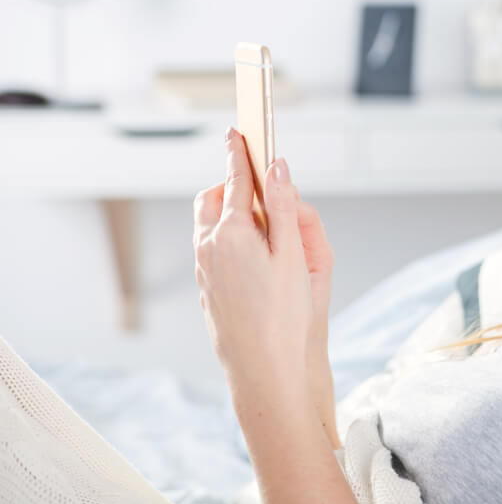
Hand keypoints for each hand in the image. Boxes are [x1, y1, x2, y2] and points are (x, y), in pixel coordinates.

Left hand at [193, 128, 331, 383]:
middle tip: (263, 192)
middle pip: (214, 200)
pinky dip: (229, 241)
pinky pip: (212, 252)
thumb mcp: (295, 256)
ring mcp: (204, 271)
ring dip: (231, 216)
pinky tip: (257, 263)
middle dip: (233, 187)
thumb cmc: (285, 318)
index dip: (239, 154)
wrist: (265, 371)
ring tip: (267, 231)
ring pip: (210, 227)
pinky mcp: (207, 290)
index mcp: (232, 234)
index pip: (236, 180)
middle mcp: (209, 248)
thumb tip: (278, 169)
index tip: (237, 131)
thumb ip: (286, 207)